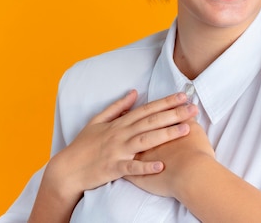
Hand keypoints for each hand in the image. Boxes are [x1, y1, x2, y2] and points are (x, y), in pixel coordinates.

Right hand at [41, 90, 198, 205]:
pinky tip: (161, 166)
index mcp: (119, 123)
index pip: (147, 109)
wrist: (67, 169)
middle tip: (193, 109)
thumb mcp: (98, 120)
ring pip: (145, 140)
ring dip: (166, 134)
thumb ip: (118, 106)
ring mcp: (117, 151)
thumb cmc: (83, 145)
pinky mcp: (113, 168)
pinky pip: (132, 168)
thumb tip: (134, 92)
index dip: (166, 102)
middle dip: (173, 114)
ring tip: (186, 130)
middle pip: (151, 122)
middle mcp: (120, 134)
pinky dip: (146, 167)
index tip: (183, 96)